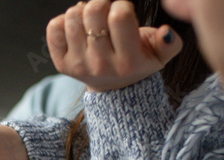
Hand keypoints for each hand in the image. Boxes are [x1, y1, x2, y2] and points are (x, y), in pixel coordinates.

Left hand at [47, 0, 182, 92]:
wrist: (114, 88)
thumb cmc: (139, 62)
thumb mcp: (160, 55)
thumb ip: (170, 43)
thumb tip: (166, 32)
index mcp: (128, 61)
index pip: (120, 16)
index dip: (121, 4)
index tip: (122, 9)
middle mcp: (100, 65)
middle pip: (93, 12)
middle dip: (101, 1)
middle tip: (106, 8)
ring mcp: (78, 66)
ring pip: (72, 17)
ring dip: (83, 10)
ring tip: (93, 19)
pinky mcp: (62, 64)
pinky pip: (54, 28)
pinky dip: (64, 20)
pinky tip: (78, 27)